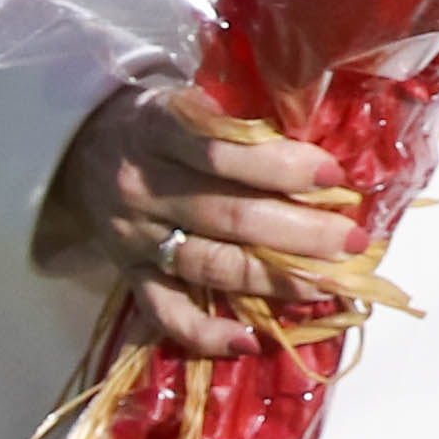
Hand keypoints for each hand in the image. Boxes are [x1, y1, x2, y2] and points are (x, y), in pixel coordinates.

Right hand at [39, 83, 360, 361]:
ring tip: (325, 285)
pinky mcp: (129, 274)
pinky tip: (250, 340)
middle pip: (226, 215)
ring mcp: (135, 237)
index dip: (281, 166)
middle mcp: (145, 188)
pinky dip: (204, 331)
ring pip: (207, 265)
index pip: (223, 152)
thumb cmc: (166, 121)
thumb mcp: (195, 98)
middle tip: (353, 242)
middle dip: (297, 233)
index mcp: (160, 131)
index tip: (334, 176)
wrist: (86, 146)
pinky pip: (164, 311)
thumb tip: (325, 148)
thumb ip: (244, 121)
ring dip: (271, 279)